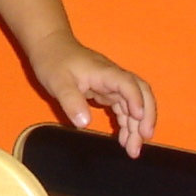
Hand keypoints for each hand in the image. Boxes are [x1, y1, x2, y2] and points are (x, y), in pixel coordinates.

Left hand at [28, 36, 154, 156]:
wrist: (49, 46)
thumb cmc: (53, 61)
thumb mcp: (57, 82)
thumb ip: (71, 101)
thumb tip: (85, 123)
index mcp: (104, 72)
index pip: (127, 83)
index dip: (136, 100)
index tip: (138, 118)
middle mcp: (113, 78)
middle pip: (140, 93)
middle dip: (146, 116)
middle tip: (144, 138)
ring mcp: (111, 85)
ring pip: (133, 104)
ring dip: (136, 125)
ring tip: (133, 149)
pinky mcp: (106, 92)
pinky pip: (123, 109)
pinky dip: (126, 124)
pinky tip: (125, 139)